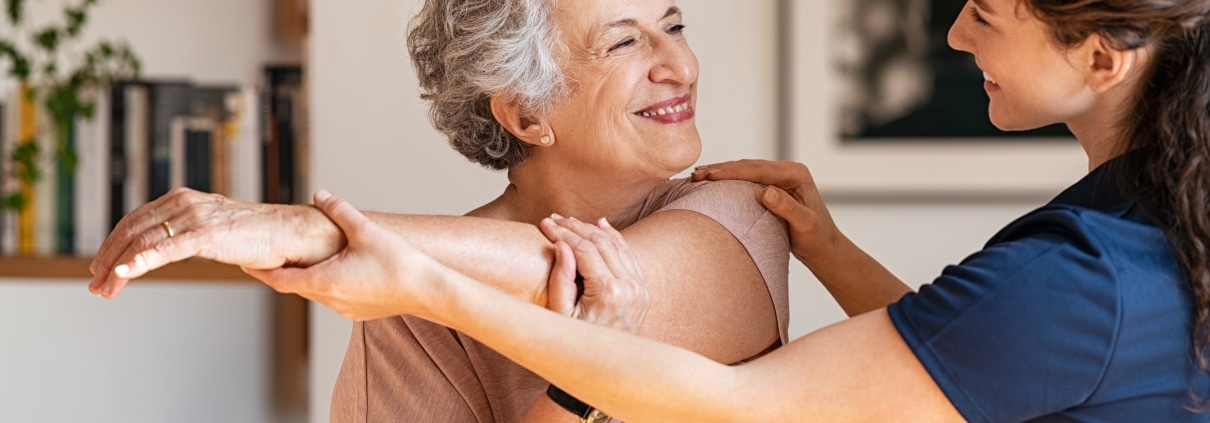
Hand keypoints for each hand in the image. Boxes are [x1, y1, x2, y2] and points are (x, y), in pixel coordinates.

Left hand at [88, 187, 341, 298]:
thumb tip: (167, 251)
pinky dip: (140, 261)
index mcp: (183, 198)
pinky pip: (165, 249)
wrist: (291, 234)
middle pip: (132, 230)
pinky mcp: (207, 233)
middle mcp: (184, 202)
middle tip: (96, 284)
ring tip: (106, 289)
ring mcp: (195, 216)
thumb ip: (189, 234)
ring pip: (142, 241)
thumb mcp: (213, 230)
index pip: (135, 220)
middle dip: (108, 259)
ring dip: (118, 268)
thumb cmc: (258, 236)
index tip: (101, 268)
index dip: (113, 245)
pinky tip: (124, 274)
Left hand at [246, 191, 443, 319]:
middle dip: (284, 271)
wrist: (428, 291)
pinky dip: (329, 284)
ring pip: (317, 292)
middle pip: (296, 286)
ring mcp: (345, 309)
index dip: (260, 271)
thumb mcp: (365, 229)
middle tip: (272, 256)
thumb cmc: (399, 264)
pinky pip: (335, 297)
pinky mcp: (360, 311)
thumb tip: (321, 195)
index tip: (246, 264)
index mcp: (324, 280)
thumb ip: (339, 210)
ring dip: (309, 277)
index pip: (279, 280)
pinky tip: (341, 270)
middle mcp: (330, 300)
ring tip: (307, 260)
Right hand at [539, 215, 649, 333]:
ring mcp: (639, 288)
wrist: (607, 368)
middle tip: (554, 219)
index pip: (584, 249)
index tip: (545, 224)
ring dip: (593, 229)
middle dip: (575, 227)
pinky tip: (601, 225)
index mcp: (608, 292)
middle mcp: (629, 287)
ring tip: (571, 221)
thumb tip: (562, 246)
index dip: (563, 233)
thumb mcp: (560, 316)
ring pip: (617, 245)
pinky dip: (615, 238)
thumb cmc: (577, 344)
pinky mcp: (643, 290)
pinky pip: (629, 255)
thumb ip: (561, 280)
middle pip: (601, 242)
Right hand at [691, 159, 841, 265]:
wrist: (825, 248)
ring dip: (722, 172)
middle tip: (696, 174)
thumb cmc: (818, 239)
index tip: (709, 176)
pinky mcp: (773, 186)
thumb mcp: (805, 226)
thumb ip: (788, 208)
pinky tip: (712, 182)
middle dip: (721, 169)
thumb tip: (766, 192)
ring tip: (697, 175)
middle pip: (749, 166)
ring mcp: (780, 177)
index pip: (758, 170)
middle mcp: (788, 171)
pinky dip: (729, 179)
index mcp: (796, 174)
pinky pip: (747, 179)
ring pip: (746, 170)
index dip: (732, 172)